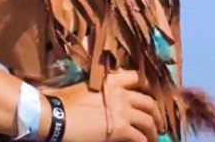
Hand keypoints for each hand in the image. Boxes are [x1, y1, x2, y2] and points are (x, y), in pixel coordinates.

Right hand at [42, 70, 162, 141]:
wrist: (55, 117)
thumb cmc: (63, 103)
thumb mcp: (85, 88)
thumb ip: (102, 91)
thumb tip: (106, 98)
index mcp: (112, 80)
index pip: (138, 78)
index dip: (149, 87)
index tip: (154, 95)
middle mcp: (121, 93)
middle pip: (148, 102)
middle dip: (157, 114)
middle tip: (159, 123)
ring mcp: (123, 110)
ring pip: (148, 121)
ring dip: (153, 131)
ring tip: (154, 138)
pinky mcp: (120, 128)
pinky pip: (139, 137)